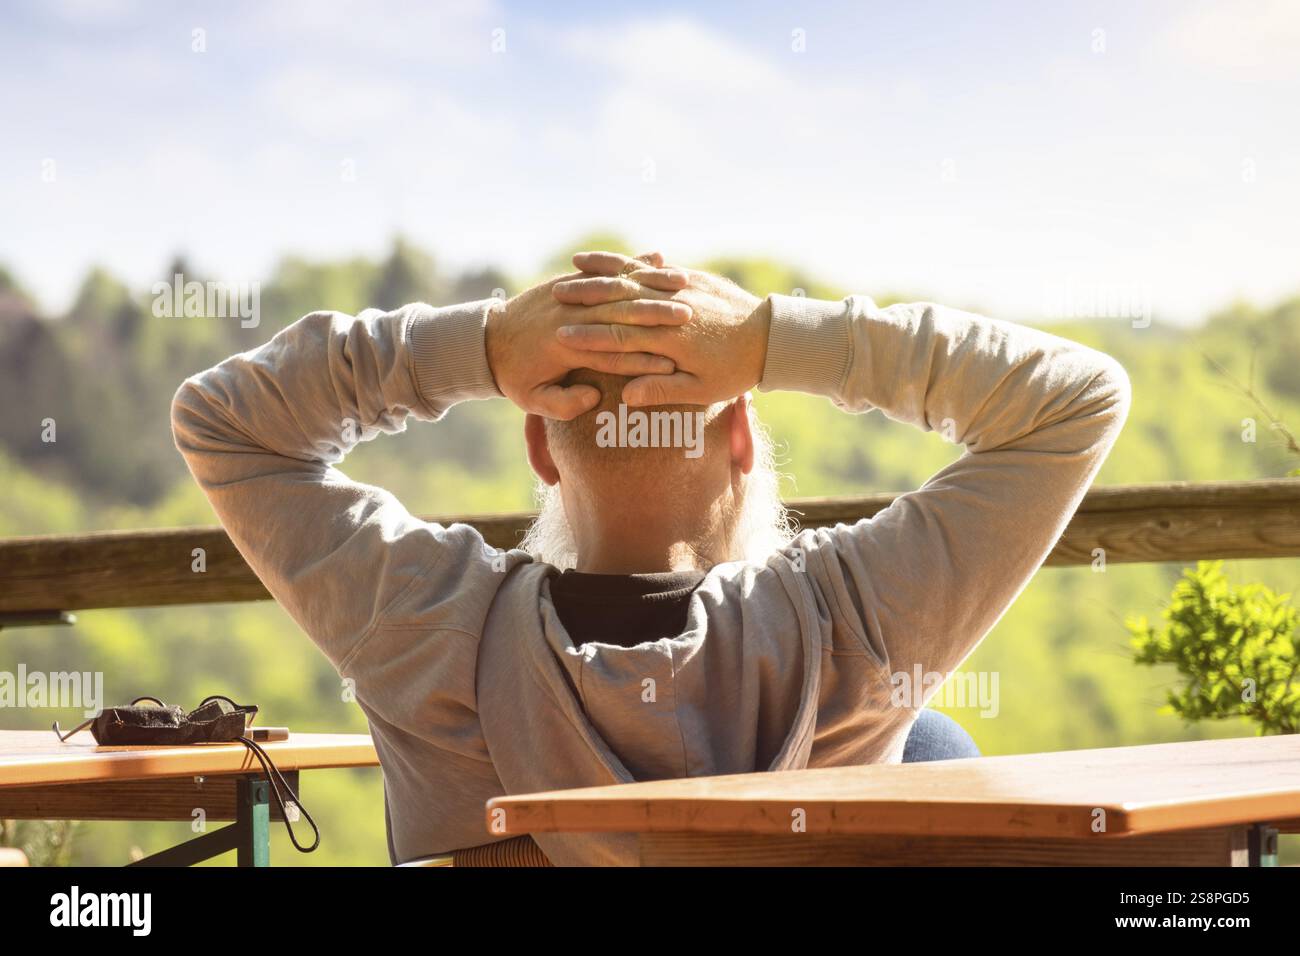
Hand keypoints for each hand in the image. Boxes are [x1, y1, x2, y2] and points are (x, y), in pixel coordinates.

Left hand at [486, 253, 692, 418]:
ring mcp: (567, 294)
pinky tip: (659, 259)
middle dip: (658, 314)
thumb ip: (563, 404)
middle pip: (622, 314)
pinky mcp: (567, 283)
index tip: (673, 363)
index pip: (613, 352)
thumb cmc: (513, 376)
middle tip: (691, 316)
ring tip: (684, 285)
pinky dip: (631, 265)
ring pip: (617, 287)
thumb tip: (593, 396)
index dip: (644, 358)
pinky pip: (603, 270)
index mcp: (564, 347)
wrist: (485, 341)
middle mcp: (569, 316)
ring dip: (652, 285)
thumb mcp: (531, 398)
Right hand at [551, 251, 770, 406]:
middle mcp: (673, 307)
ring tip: (572, 267)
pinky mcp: (691, 277)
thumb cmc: (734, 371)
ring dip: (602, 271)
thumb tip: (625, 395)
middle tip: (553, 296)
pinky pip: (652, 266)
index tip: (560, 337)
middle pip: (620, 299)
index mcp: (672, 339)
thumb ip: (661, 389)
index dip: (588, 337)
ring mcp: (682, 287)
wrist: (772, 337)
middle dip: (585, 296)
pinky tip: (608, 259)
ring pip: (634, 275)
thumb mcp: (701, 391)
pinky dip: (627, 262)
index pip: (620, 336)